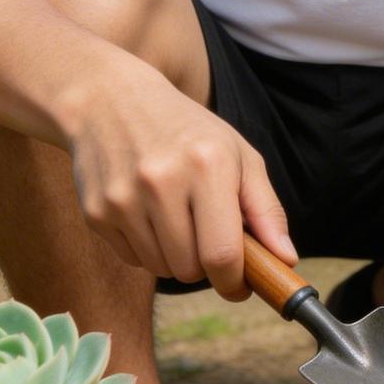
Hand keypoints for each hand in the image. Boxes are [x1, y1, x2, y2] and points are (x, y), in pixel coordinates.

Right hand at [65, 62, 296, 301]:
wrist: (109, 100)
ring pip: (161, 269)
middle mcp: (162, 181)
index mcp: (208, 164)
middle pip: (191, 269)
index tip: (240, 284)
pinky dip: (146, 248)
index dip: (235, 281)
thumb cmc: (185, 130)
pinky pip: (132, 259)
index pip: (222, 254)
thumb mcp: (237, 154)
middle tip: (206, 235)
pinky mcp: (97, 212)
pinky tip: (146, 211)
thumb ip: (266, 209)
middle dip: (205, 265)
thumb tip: (286, 258)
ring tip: (175, 215)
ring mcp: (124, 198)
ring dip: (175, 257)